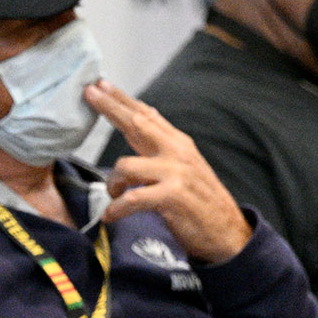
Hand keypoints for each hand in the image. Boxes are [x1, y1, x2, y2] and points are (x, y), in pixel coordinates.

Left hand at [91, 80, 251, 263]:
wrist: (228, 232)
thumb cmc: (198, 203)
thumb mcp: (182, 168)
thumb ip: (158, 149)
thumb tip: (133, 128)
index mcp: (178, 144)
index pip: (146, 115)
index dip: (122, 99)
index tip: (100, 85)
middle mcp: (177, 152)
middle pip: (137, 122)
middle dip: (111, 107)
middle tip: (89, 93)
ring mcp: (176, 172)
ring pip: (126, 165)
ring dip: (112, 184)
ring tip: (113, 197)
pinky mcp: (173, 196)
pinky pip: (132, 199)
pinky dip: (116, 209)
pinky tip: (110, 216)